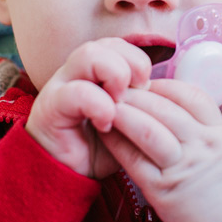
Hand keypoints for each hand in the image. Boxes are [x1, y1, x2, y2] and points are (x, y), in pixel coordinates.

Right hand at [26, 38, 150, 178]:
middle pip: (104, 43)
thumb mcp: (129, 122)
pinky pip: (76, 91)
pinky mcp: (50, 107)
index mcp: (94, 71)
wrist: (71, 177)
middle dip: (130, 64)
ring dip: (114, 76)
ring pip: (88, 54)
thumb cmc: (102, 148)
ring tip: (120, 105)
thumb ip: (144, 102)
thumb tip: (171, 88)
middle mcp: (75, 72)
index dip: (138, 62)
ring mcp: (59, 86)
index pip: (118, 45)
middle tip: (137, 95)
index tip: (146, 91)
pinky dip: (99, 105)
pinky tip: (105, 125)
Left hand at [100, 80, 221, 221]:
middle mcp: (200, 146)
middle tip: (117, 86)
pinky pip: (134, 161)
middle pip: (164, 108)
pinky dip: (117, 144)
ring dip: (124, 113)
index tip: (148, 82)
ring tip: (107, 103)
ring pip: (148, 130)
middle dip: (138, 94)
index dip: (165, 85)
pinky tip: (105, 133)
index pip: (190, 96)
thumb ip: (210, 128)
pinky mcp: (162, 191)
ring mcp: (180, 168)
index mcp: (218, 134)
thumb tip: (185, 110)